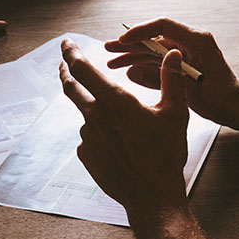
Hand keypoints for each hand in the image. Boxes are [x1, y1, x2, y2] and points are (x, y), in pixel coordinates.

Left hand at [59, 38, 188, 220]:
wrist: (152, 195)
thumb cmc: (165, 155)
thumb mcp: (175, 113)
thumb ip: (171, 79)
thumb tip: (172, 53)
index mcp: (115, 101)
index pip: (83, 69)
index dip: (71, 53)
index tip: (66, 43)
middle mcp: (95, 117)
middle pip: (71, 88)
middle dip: (66, 72)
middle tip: (64, 63)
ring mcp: (88, 137)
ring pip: (87, 115)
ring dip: (96, 111)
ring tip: (123, 127)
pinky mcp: (86, 155)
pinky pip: (90, 137)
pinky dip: (100, 134)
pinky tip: (119, 146)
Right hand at [106, 18, 238, 129]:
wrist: (237, 108)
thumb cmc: (222, 98)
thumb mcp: (188, 90)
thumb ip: (159, 79)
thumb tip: (132, 71)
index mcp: (197, 41)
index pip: (163, 26)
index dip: (140, 32)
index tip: (122, 41)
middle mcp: (191, 42)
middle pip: (155, 38)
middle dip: (131, 44)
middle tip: (108, 49)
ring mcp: (187, 53)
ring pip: (154, 50)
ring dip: (134, 56)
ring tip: (112, 61)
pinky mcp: (183, 64)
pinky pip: (160, 61)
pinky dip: (144, 65)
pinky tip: (128, 70)